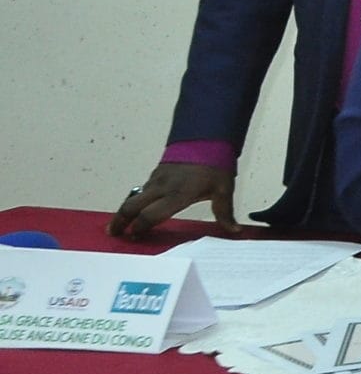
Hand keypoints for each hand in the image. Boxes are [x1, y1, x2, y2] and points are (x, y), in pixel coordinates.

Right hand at [109, 162, 238, 238]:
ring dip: (125, 211)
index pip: (150, 215)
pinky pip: (141, 189)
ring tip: (118, 224)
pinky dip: (134, 200)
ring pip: (133, 197)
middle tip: (114, 233)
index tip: (134, 237)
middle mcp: (162, 188)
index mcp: (176, 195)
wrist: (207, 136)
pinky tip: (136, 207)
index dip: (140, 228)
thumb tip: (234, 230)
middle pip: (131, 207)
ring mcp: (157, 179)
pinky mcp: (156, 173)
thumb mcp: (224, 189)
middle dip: (120, 221)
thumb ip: (225, 212)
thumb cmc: (215, 163)